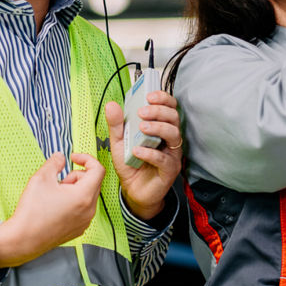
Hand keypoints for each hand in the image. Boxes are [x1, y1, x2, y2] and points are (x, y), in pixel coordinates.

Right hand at [0, 152, 103, 267]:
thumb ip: (54, 163)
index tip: (73, 158)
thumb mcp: (41, 178)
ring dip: (74, 189)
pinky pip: (83, 209)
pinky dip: (73, 202)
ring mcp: (85, 221)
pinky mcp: (79, 229)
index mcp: (84, 195)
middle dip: (76, 176)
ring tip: (55, 195)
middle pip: (92, 182)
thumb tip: (60, 157)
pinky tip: (56, 206)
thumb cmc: (32, 211)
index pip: (98, 169)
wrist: (24, 239)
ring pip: (87, 195)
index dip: (86, 159)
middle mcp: (89, 210)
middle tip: (58, 181)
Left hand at [105, 90, 181, 220]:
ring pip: (174, 135)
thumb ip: (116, 123)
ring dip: (157, 128)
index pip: (169, 107)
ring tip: (141, 128)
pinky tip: (138, 151)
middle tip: (142, 112)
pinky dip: (150, 153)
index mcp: (160, 127)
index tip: (149, 95)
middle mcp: (169, 138)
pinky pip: (164, 159)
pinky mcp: (170, 170)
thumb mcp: (119, 141)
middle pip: (174, 117)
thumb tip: (112, 105)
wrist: (132, 190)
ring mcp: (171, 154)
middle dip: (158, 111)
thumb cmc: (131, 163)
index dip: (163, 98)